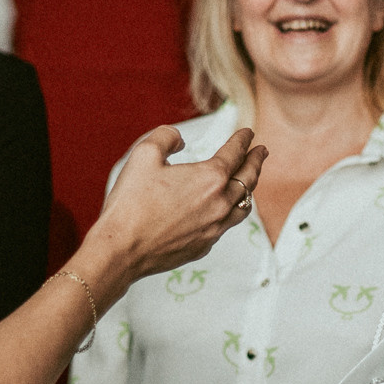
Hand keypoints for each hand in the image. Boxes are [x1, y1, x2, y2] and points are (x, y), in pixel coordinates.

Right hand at [86, 125, 269, 284]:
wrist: (121, 250)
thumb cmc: (130, 203)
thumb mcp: (144, 155)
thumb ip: (166, 137)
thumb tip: (179, 140)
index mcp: (209, 178)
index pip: (234, 153)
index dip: (243, 140)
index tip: (248, 133)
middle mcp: (219, 204)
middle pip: (248, 179)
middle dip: (256, 161)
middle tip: (262, 151)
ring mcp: (214, 229)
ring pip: (243, 206)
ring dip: (249, 189)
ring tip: (249, 181)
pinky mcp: (204, 246)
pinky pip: (225, 226)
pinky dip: (230, 212)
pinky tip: (223, 210)